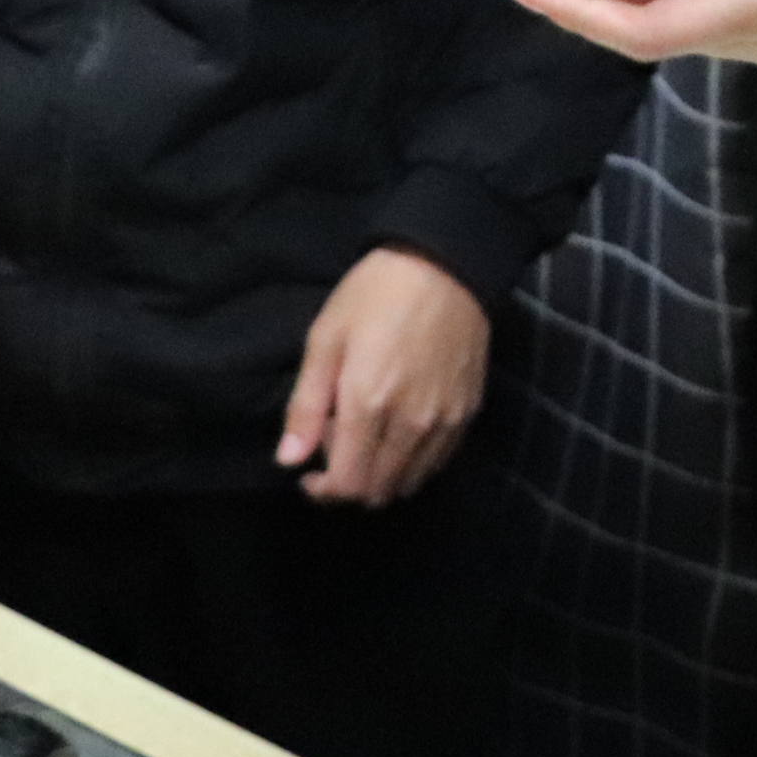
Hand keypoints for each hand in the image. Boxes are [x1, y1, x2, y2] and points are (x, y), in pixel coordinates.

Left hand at [277, 247, 488, 505]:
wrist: (445, 264)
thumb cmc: (375, 294)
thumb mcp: (325, 339)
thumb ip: (305, 405)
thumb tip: (289, 461)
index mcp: (368, 404)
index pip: (347, 484)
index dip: (323, 491)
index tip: (309, 473)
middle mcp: (410, 424)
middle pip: (378, 490)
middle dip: (348, 484)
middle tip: (336, 445)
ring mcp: (444, 421)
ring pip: (409, 482)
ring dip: (381, 477)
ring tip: (367, 439)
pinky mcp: (467, 412)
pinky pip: (437, 462)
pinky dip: (413, 464)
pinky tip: (399, 434)